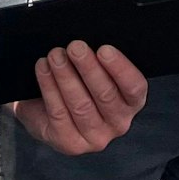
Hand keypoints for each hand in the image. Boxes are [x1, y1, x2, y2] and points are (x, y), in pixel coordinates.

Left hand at [8, 40, 148, 155]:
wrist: (46, 109)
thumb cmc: (78, 83)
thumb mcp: (93, 69)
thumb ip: (99, 57)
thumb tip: (91, 36)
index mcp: (131, 102)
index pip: (134, 88)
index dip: (120, 69)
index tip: (104, 49)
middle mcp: (118, 123)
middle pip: (106, 95)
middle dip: (88, 67)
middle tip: (74, 46)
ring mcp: (95, 138)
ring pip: (80, 105)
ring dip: (66, 76)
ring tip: (55, 55)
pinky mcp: (70, 144)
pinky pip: (59, 113)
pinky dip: (50, 88)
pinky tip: (44, 70)